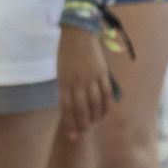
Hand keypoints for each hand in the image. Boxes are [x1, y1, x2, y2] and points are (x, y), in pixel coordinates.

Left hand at [56, 27, 110, 141]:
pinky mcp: (102, 73)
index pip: (67, 108)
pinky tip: (105, 114)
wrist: (78, 32)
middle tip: (83, 133)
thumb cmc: (66, 51)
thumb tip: (70, 106)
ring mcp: (91, 78)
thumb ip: (65, 87)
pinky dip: (107, 106)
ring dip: (95, 118)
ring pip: (95, 104)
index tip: (71, 135)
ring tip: (93, 124)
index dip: (70, 123)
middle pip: (81, 109)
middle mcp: (77, 81)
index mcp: (64, 81)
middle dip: (82, 125)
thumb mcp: (60, 70)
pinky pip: (107, 94)